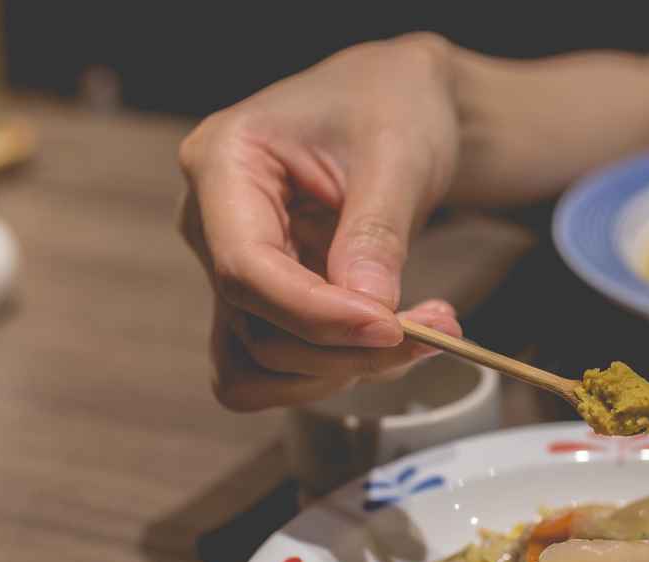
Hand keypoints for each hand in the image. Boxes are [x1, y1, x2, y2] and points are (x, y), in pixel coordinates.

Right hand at [178, 35, 463, 410]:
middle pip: (255, 329)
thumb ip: (378, 233)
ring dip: (342, 371)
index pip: (246, 268)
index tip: (391, 328)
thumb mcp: (398, 153)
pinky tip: (393, 343)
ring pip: (257, 365)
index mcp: (223, 162)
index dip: (316, 314)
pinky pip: (280, 366)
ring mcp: (230, 267)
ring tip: (426, 334)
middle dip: (347, 349)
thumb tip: (371, 314)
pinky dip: (336, 369)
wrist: (398, 102)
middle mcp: (208, 222)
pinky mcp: (261, 300)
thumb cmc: (392, 104)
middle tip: (440, 330)